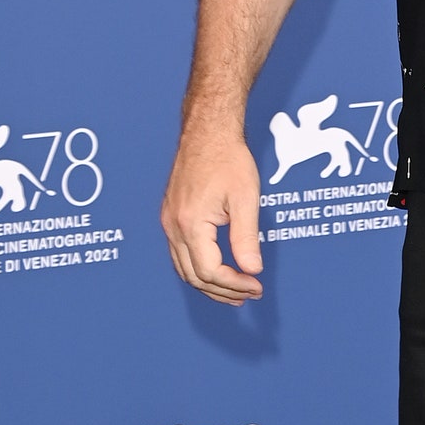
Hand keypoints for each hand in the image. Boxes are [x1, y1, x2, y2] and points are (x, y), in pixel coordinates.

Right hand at [160, 123, 262, 305]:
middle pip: (194, 276)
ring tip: (235, 291)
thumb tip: (252, 269)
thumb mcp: (245, 199)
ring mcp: (168, 221)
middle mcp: (173, 226)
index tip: (256, 286)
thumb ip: (246, 237)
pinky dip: (198, 268)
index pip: (210, 271)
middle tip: (249, 294)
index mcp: (190, 223)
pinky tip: (218, 269)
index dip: (234, 284)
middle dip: (222, 290)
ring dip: (209, 284)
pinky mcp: (170, 216)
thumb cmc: (228, 158)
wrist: (207, 131)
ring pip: (184, 268)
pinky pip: (180, 253)